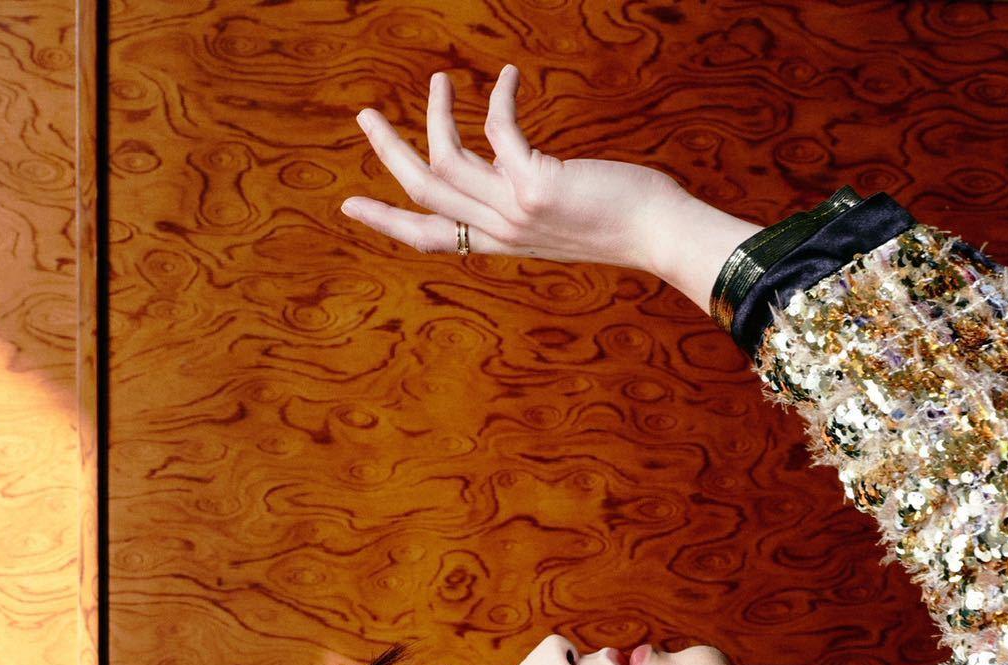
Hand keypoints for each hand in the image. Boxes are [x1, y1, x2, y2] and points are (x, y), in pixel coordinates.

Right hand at [339, 64, 694, 273]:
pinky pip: (496, 131)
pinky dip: (498, 98)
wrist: (658, 234)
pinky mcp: (535, 186)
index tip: (349, 204)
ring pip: (446, 163)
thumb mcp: (561, 217)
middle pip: (423, 195)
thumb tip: (514, 170)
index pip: (431, 238)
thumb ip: (527, 198)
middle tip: (364, 116)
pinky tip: (510, 77)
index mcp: (501, 243)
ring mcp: (515, 212)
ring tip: (437, 79)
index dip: (387, 220)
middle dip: (388, 153)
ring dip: (435, 114)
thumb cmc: (621, 221)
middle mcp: (501, 233)